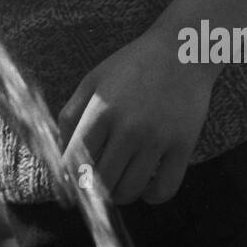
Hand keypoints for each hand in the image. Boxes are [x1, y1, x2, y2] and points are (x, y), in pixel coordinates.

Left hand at [57, 29, 217, 205]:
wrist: (182, 49)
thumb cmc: (132, 65)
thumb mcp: (92, 81)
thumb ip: (71, 115)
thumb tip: (62, 154)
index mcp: (101, 111)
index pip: (76, 162)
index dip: (70, 179)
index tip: (72, 186)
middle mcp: (129, 128)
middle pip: (102, 182)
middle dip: (94, 189)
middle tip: (97, 183)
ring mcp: (158, 139)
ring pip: (130, 190)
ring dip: (120, 194)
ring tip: (120, 183)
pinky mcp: (184, 146)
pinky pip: (164, 190)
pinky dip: (151, 196)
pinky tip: (147, 183)